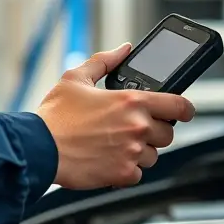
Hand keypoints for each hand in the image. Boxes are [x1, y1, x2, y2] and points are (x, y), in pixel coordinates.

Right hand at [37, 43, 194, 189]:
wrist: (38, 148)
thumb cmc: (55, 115)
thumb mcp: (76, 78)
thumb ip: (104, 61)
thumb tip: (123, 49)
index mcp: (131, 101)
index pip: (179, 106)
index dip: (185, 109)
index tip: (183, 112)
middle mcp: (137, 127)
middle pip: (167, 134)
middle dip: (153, 132)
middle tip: (130, 129)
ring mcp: (132, 152)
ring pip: (153, 156)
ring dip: (139, 152)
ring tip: (113, 145)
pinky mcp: (122, 174)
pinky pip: (136, 174)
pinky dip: (125, 170)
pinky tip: (107, 160)